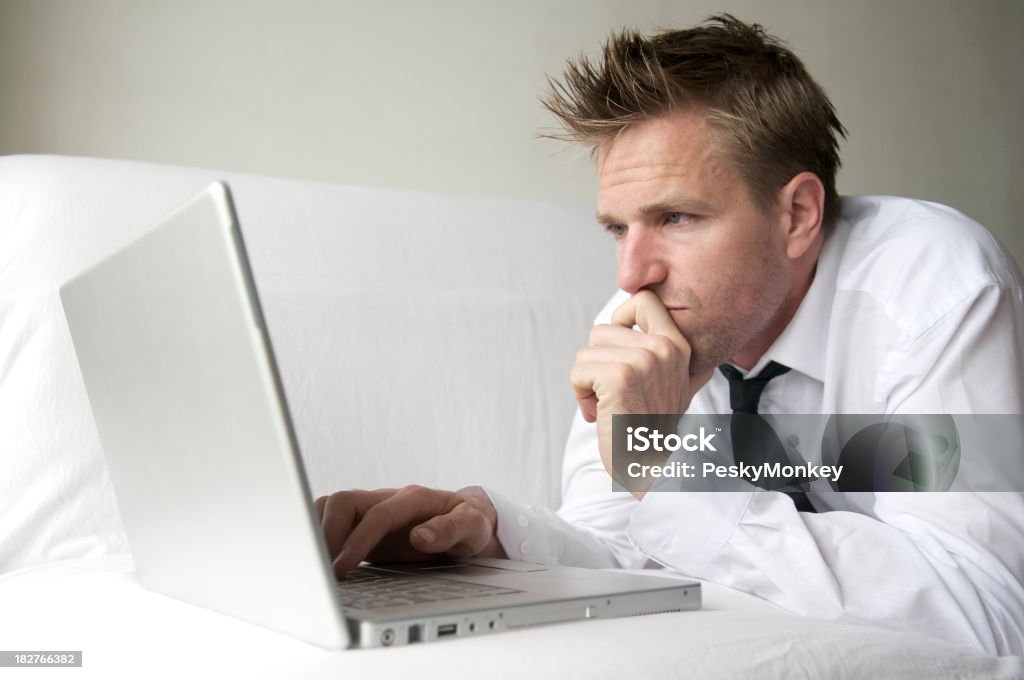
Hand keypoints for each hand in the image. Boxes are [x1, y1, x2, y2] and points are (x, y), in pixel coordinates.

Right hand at [315, 485, 505, 576]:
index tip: (342, 567)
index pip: (377, 514)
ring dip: (317, 531)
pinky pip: (332, 520)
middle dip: (327, 534)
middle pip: (343, 502)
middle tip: (322, 571)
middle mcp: (389, 499)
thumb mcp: (473, 528)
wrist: (468, 521)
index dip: (357, 540)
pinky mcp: (364, 524)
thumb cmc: (470, 524)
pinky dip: (319, 534)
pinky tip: (318, 559)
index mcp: (414, 499)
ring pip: (331, 506)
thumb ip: (451, 530)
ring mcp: (373, 510)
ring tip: (315, 567)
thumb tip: (421, 537)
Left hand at [570, 290, 713, 495]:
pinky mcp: (618, 378)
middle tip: (614, 393)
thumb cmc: (652, 428)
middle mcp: (665, 348)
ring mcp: (643, 361)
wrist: (651, 468)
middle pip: (602, 329)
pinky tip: (600, 413)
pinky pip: (578, 372)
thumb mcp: (674, 383)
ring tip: (608, 405)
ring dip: (588, 382)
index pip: (644, 299)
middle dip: (597, 362)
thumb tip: (643, 316)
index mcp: (679, 345)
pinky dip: (580, 395)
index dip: (620, 317)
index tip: (617, 349)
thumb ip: (666, 352)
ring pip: (587, 352)